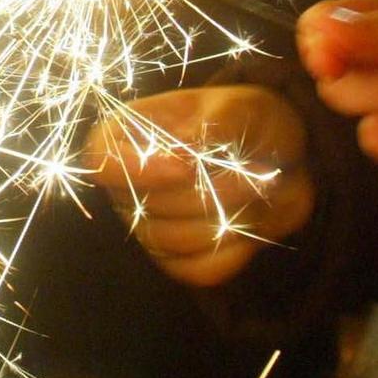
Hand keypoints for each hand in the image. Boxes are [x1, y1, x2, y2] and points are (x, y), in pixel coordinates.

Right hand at [82, 85, 314, 287]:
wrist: (277, 156)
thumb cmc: (246, 120)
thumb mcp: (238, 107)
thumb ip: (211, 126)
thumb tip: (183, 156)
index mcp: (128, 133)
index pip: (100, 157)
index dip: (137, 169)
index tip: (186, 167)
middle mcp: (127, 184)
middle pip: (147, 204)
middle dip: (211, 190)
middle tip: (256, 171)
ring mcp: (147, 226)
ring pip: (174, 240)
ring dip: (229, 217)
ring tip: (259, 191)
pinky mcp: (177, 260)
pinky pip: (198, 269)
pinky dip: (235, 249)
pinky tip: (253, 224)